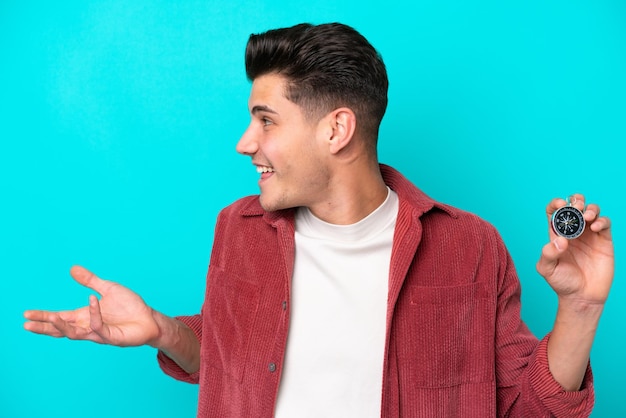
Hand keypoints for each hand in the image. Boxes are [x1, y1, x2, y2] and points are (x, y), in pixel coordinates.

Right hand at [24, 266, 159, 346]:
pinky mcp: (111, 337)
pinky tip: (93, 300)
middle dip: (44, 327)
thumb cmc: (130, 307)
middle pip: (61, 329)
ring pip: (75, 333)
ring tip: (52, 318)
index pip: (59, 317)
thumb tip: (72, 268)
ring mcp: (99, 334)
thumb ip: (90, 280)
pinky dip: (94, 314)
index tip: (26, 314)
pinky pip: (98, 327)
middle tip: (27, 324)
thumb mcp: (108, 288)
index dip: (43, 316)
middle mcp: (88, 326)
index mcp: (85, 316)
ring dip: (63, 326)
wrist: (149, 318)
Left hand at [536, 194, 613, 306]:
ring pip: (592, 211)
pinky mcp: (603, 241)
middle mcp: (573, 232)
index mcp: (557, 234)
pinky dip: (601, 221)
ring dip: (590, 208)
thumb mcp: (547, 268)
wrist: (581, 297)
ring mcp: (589, 235)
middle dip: (576, 201)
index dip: (556, 204)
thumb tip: (560, 240)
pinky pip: (605, 224)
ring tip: (586, 216)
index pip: (555, 212)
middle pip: (575, 206)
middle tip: (576, 207)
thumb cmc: (562, 282)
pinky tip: (595, 227)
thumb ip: (548, 253)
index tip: (560, 204)